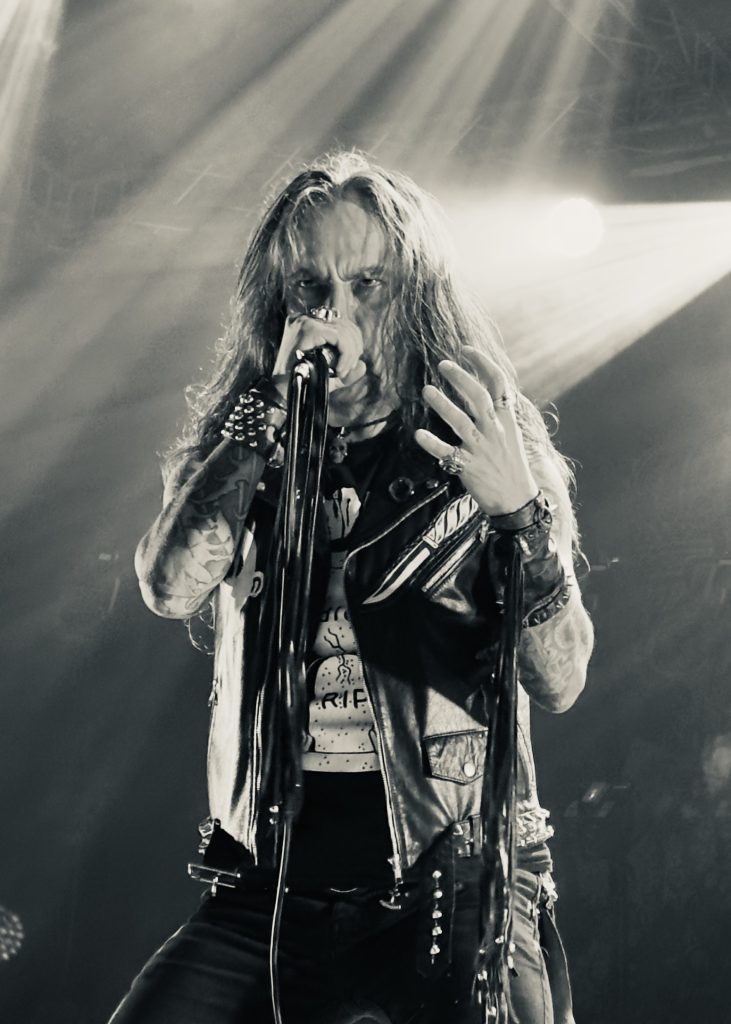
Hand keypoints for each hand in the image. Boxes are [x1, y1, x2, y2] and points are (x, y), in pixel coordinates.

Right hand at [272, 313, 366, 394]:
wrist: (282, 394)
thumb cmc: (301, 385)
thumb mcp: (328, 377)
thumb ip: (347, 371)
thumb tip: (363, 365)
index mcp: (307, 325)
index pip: (340, 323)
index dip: (352, 343)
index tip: (348, 365)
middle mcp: (305, 318)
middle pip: (345, 324)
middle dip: (354, 348)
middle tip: (346, 370)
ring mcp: (306, 322)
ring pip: (344, 330)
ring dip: (350, 354)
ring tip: (341, 372)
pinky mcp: (309, 329)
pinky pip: (339, 337)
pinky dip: (346, 354)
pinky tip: (339, 370)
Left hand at [414, 347, 537, 515]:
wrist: (518, 500)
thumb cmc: (511, 465)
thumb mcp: (511, 434)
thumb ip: (498, 412)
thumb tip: (485, 387)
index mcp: (506, 420)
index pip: (499, 384)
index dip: (483, 364)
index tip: (465, 350)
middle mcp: (495, 431)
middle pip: (479, 397)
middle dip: (461, 378)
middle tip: (443, 364)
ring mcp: (482, 449)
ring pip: (461, 422)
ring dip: (442, 404)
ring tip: (426, 389)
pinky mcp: (469, 468)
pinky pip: (448, 454)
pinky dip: (433, 444)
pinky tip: (418, 433)